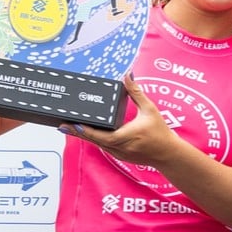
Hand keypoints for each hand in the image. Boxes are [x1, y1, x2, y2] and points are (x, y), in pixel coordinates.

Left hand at [58, 74, 180, 166]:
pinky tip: (88, 133)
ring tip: (71, 127)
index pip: (98, 135)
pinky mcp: (120, 156)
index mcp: (124, 137)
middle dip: (77, 132)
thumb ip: (136, 92)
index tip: (72, 123)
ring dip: (85, 136)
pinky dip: (95, 140)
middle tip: (62, 124)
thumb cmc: (161, 133)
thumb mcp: (149, 109)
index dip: (84, 130)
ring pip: (97, 145)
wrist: (169, 154)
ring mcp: (119, 154)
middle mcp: (118, 148)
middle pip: (93, 140)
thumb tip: (128, 75)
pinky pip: (104, 147)